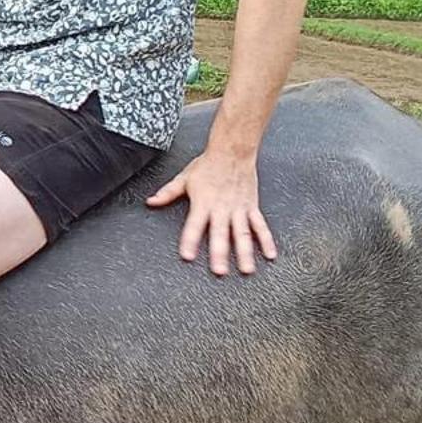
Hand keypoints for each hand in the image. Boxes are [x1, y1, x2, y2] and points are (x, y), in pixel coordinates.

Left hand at [146, 150, 277, 275]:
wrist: (233, 151)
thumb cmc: (208, 164)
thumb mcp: (184, 178)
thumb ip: (168, 193)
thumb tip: (151, 202)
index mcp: (203, 202)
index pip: (194, 225)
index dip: (190, 241)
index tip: (188, 256)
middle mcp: (222, 208)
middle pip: (220, 233)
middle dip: (220, 253)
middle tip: (220, 271)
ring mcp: (239, 209)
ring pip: (243, 234)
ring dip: (245, 253)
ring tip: (246, 270)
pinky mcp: (252, 207)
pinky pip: (260, 226)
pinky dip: (266, 240)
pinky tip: (270, 255)